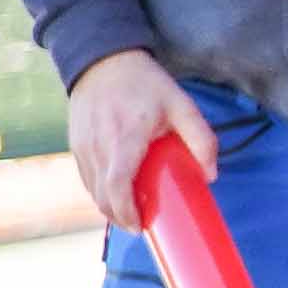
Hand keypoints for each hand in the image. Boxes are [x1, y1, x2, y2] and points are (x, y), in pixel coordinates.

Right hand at [65, 48, 213, 229]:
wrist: (103, 61)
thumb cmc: (146, 84)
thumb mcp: (181, 105)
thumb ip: (201, 138)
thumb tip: (211, 175)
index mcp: (124, 138)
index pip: (117, 185)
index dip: (126, 212)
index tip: (141, 227)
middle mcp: (98, 146)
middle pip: (102, 195)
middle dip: (119, 217)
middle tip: (140, 226)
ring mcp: (82, 146)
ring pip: (91, 189)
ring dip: (108, 207)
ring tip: (130, 214)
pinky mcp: (75, 145)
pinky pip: (85, 177)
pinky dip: (98, 192)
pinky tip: (115, 195)